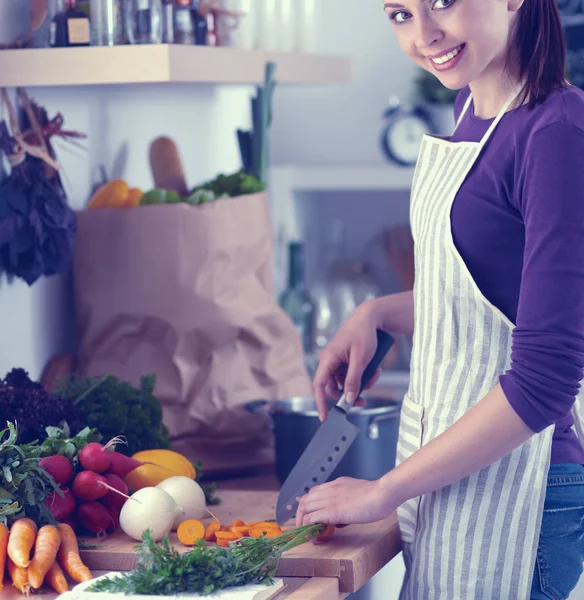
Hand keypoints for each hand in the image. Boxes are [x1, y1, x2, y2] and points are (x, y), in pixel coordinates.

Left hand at [294, 476, 394, 528]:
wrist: (382, 494)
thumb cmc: (377, 495)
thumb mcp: (358, 493)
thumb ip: (348, 501)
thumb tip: (343, 516)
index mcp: (336, 484)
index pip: (314, 492)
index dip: (309, 504)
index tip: (309, 516)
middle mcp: (329, 489)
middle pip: (305, 500)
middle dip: (301, 515)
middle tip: (304, 528)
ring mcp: (329, 499)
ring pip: (304, 508)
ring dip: (302, 522)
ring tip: (306, 534)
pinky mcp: (332, 511)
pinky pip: (312, 519)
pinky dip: (308, 529)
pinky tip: (313, 537)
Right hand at [313, 301, 382, 420]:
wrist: (370, 317)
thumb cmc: (363, 334)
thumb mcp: (361, 360)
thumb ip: (354, 380)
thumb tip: (349, 399)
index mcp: (328, 359)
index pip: (319, 385)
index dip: (320, 403)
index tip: (324, 418)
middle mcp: (329, 361)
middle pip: (334, 387)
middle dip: (350, 394)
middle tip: (363, 400)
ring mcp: (337, 361)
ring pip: (345, 382)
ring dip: (360, 384)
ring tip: (374, 375)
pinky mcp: (345, 360)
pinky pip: (351, 375)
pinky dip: (362, 376)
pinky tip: (374, 370)